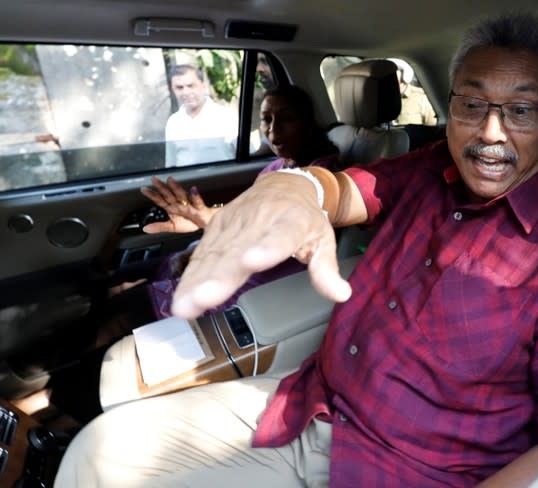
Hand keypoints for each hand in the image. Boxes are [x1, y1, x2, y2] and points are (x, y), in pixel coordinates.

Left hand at [140, 176, 218, 232]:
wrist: (206, 225)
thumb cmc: (190, 223)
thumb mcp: (173, 227)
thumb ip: (160, 227)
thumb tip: (145, 229)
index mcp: (172, 208)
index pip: (160, 200)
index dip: (152, 195)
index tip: (143, 189)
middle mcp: (180, 204)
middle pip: (169, 195)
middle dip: (162, 187)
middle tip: (154, 179)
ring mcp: (189, 205)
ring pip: (182, 195)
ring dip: (176, 187)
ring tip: (170, 181)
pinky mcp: (200, 209)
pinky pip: (197, 202)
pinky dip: (196, 196)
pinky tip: (193, 189)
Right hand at [170, 172, 351, 318]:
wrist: (284, 185)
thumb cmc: (305, 218)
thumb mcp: (323, 239)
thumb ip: (326, 268)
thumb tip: (341, 294)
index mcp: (291, 221)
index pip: (280, 235)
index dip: (266, 248)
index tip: (252, 261)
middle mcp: (258, 220)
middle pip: (237, 250)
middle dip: (218, 276)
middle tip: (204, 298)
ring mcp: (234, 224)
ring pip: (214, 254)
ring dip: (197, 281)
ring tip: (185, 305)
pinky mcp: (216, 228)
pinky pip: (202, 254)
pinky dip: (190, 276)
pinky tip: (182, 297)